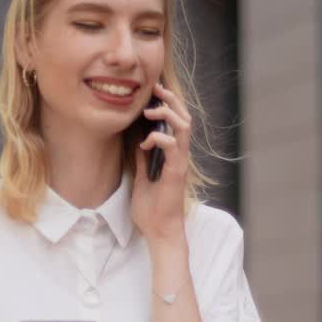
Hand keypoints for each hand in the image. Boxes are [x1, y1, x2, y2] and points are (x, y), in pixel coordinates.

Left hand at [132, 82, 190, 243]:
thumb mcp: (142, 178)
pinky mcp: (177, 173)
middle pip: (184, 118)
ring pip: (184, 127)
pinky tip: (145, 142)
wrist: (159, 232)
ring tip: (150, 110)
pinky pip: (173, 147)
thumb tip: (138, 142)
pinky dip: (159, 138)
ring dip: (168, 114)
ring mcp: (180, 163)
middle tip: (155, 89)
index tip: (151, 94)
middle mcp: (180, 156)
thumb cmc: (152, 210)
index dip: (167, 105)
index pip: (175, 123)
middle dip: (170, 100)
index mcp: (172, 156)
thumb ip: (142, 160)